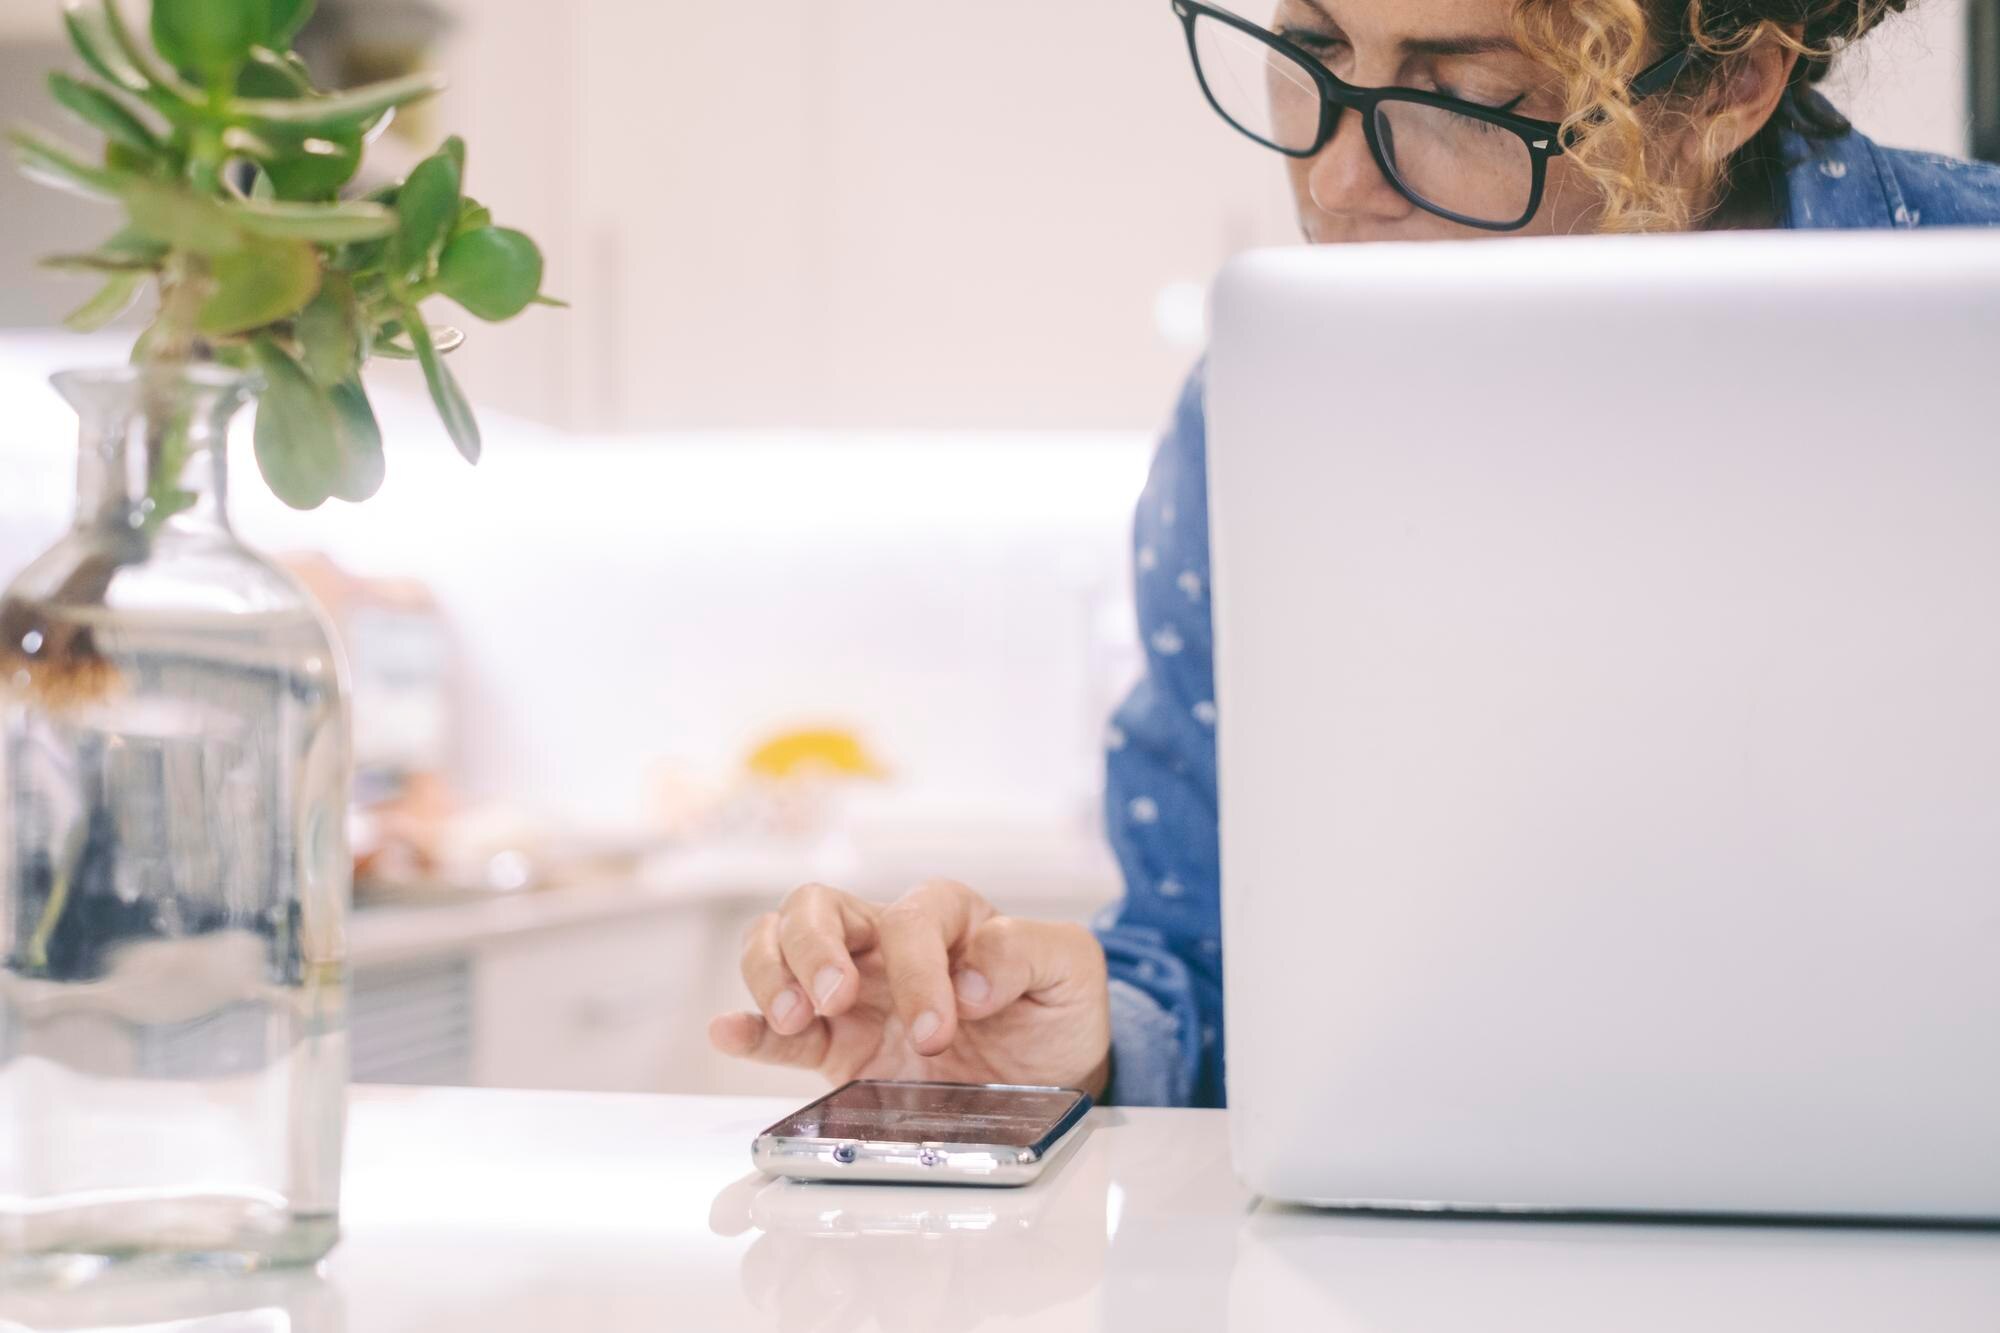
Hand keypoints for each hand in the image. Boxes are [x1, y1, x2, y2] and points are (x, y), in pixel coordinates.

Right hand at [709, 880, 1111, 1096]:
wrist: (1052, 1081)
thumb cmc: (1056, 1013)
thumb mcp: (1071, 972)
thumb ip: (1029, 951)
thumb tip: (969, 976)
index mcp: (945, 917)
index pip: (910, 919)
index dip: (918, 969)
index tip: (941, 1028)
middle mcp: (887, 944)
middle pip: (817, 906)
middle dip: (816, 947)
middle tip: (836, 998)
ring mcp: (853, 994)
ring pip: (778, 947)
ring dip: (773, 973)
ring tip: (795, 1018)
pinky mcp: (834, 1047)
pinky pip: (774, 1029)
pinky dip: (745, 1027)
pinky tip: (729, 1032)